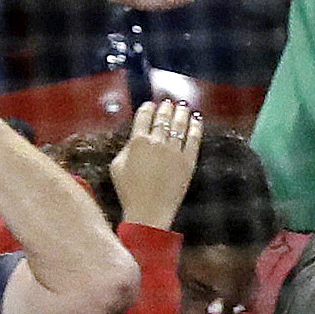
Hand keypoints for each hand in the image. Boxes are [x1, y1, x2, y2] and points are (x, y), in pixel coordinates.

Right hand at [110, 99, 202, 228]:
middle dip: (166, 107)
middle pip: (163, 118)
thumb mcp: (117, 166)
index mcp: (136, 142)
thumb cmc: (129, 191)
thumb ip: (126, 148)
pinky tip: (197, 119)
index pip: (144, 117)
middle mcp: (157, 142)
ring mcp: (174, 151)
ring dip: (182, 113)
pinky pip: (194, 139)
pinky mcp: (188, 161)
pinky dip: (196, 127)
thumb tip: (135, 139)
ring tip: (183, 106)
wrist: (149, 211)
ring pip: (180, 125)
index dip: (148, 107)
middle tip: (169, 102)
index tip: (150, 104)